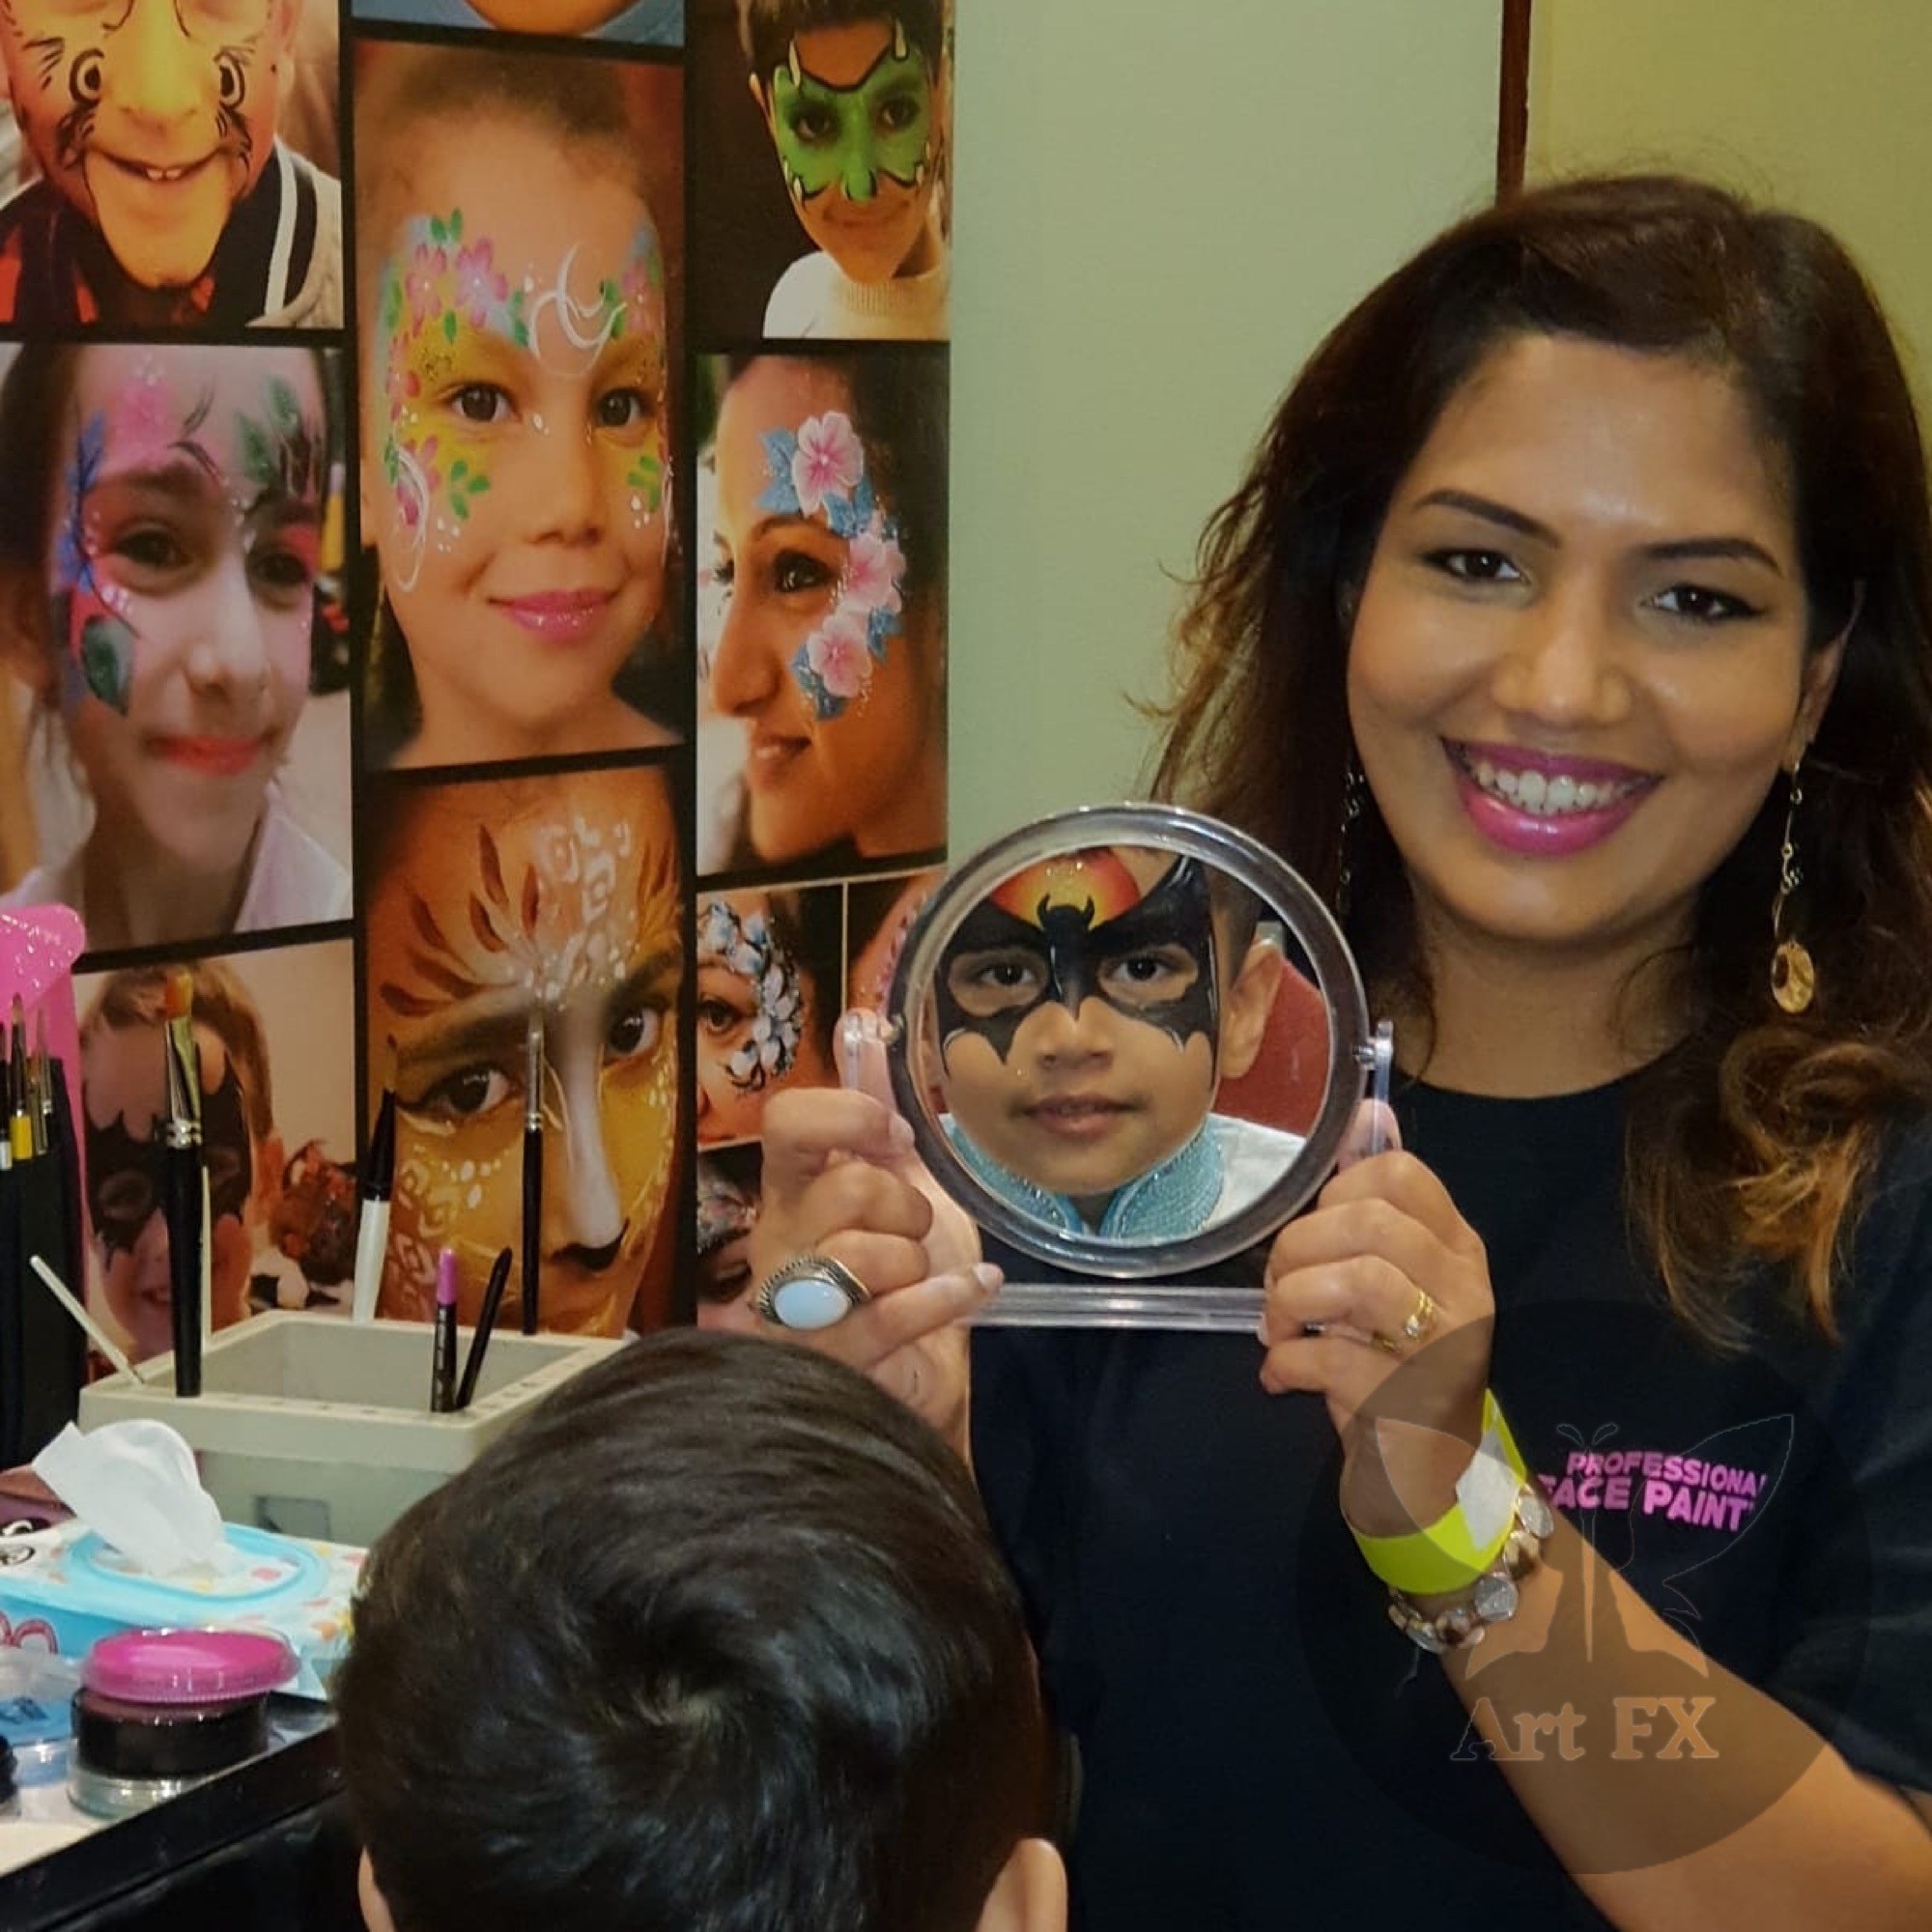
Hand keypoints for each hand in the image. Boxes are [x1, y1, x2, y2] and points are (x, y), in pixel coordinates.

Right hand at [727, 1012, 994, 1447]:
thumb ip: (876, 1109)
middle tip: (916, 1229)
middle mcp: (780, 1243)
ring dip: (921, 1262)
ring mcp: (795, 1307)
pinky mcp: (829, 1362)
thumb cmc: (900, 1272)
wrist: (920, 1370)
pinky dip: (949, 1296)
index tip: (895, 1139)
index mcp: (789, 1188)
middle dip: (907, 1207)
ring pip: (866, 1255)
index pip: (786, 1124)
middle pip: (846, 1189)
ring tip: (925, 1273)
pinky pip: (894, 1314)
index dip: (850, 1119)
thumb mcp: (899, 1178)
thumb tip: (862, 1024)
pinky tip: (972, 1289)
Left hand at [1259, 1117, 1492, 1537]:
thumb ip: (1372, 1202)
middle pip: (1371, 1222)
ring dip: (1292, 1299)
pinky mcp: (1414, 1401)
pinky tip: (1282, 1374)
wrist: (1422, 1478)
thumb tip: (1369, 1109)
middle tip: (1280, 1286)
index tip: (1314, 1231)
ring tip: (1279, 1328)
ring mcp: (1446, 1345)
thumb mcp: (1384, 1277)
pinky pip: (1333, 1358)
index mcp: (1458, 1246)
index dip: (1334, 1191)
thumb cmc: (1393, 1364)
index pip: (1401, 1172)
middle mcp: (1465, 1288)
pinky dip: (1288, 1362)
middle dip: (1299, 1247)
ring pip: (1359, 1279)